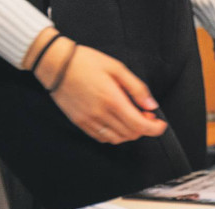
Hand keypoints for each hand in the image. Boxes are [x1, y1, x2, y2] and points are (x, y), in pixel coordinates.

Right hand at [34, 38, 166, 143]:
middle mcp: (101, 114)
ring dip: (130, 133)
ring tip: (131, 118)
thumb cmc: (84, 62)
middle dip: (144, 128)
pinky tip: (116, 123)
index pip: (140, 126)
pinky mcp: (80, 123)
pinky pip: (102, 138)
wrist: (54, 63)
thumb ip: (136, 88)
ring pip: (117, 139)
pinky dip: (114, 135)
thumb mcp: (116, 68)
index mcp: (112, 100)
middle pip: (131, 134)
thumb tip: (151, 105)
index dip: (155, 129)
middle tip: (145, 114)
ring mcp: (89, 121)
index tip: (160, 124)